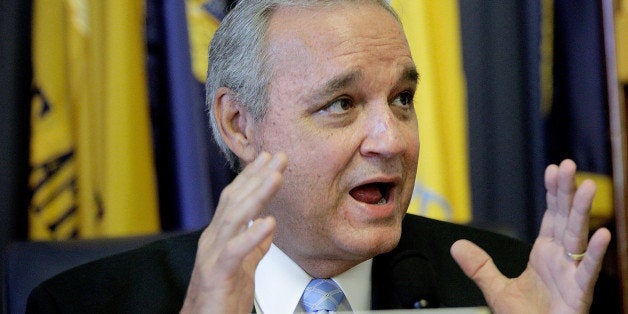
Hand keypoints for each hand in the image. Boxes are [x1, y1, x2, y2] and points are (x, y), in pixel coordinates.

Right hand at [181, 152, 287, 313]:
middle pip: (235, 200)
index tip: (269, 159)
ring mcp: (214, 254)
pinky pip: (236, 251)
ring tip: (276, 177)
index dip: (253, 177)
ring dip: (257, 195)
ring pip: (234, 218)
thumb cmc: (221, 297)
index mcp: (221, 236)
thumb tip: (266, 228)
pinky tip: (268, 222)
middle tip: (278, 157)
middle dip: (258, 176)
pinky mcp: (218, 273)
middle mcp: (214, 239)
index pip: (236, 199)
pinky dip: (252, 235)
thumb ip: (253, 246)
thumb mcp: (243, 266)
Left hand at [450, 159, 611, 312]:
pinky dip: (595, 254)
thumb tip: (457, 246)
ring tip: (586, 186)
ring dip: (582, 212)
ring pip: (578, 238)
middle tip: (568, 165)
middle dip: (566, 192)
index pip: (551, 217)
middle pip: (565, 219)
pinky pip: (587, 272)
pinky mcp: (578, 294)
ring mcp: (571, 275)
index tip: (553, 169)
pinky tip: (603, 234)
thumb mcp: (496, 290)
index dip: (553, 193)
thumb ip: (480, 267)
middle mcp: (561, 260)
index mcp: (545, 255)